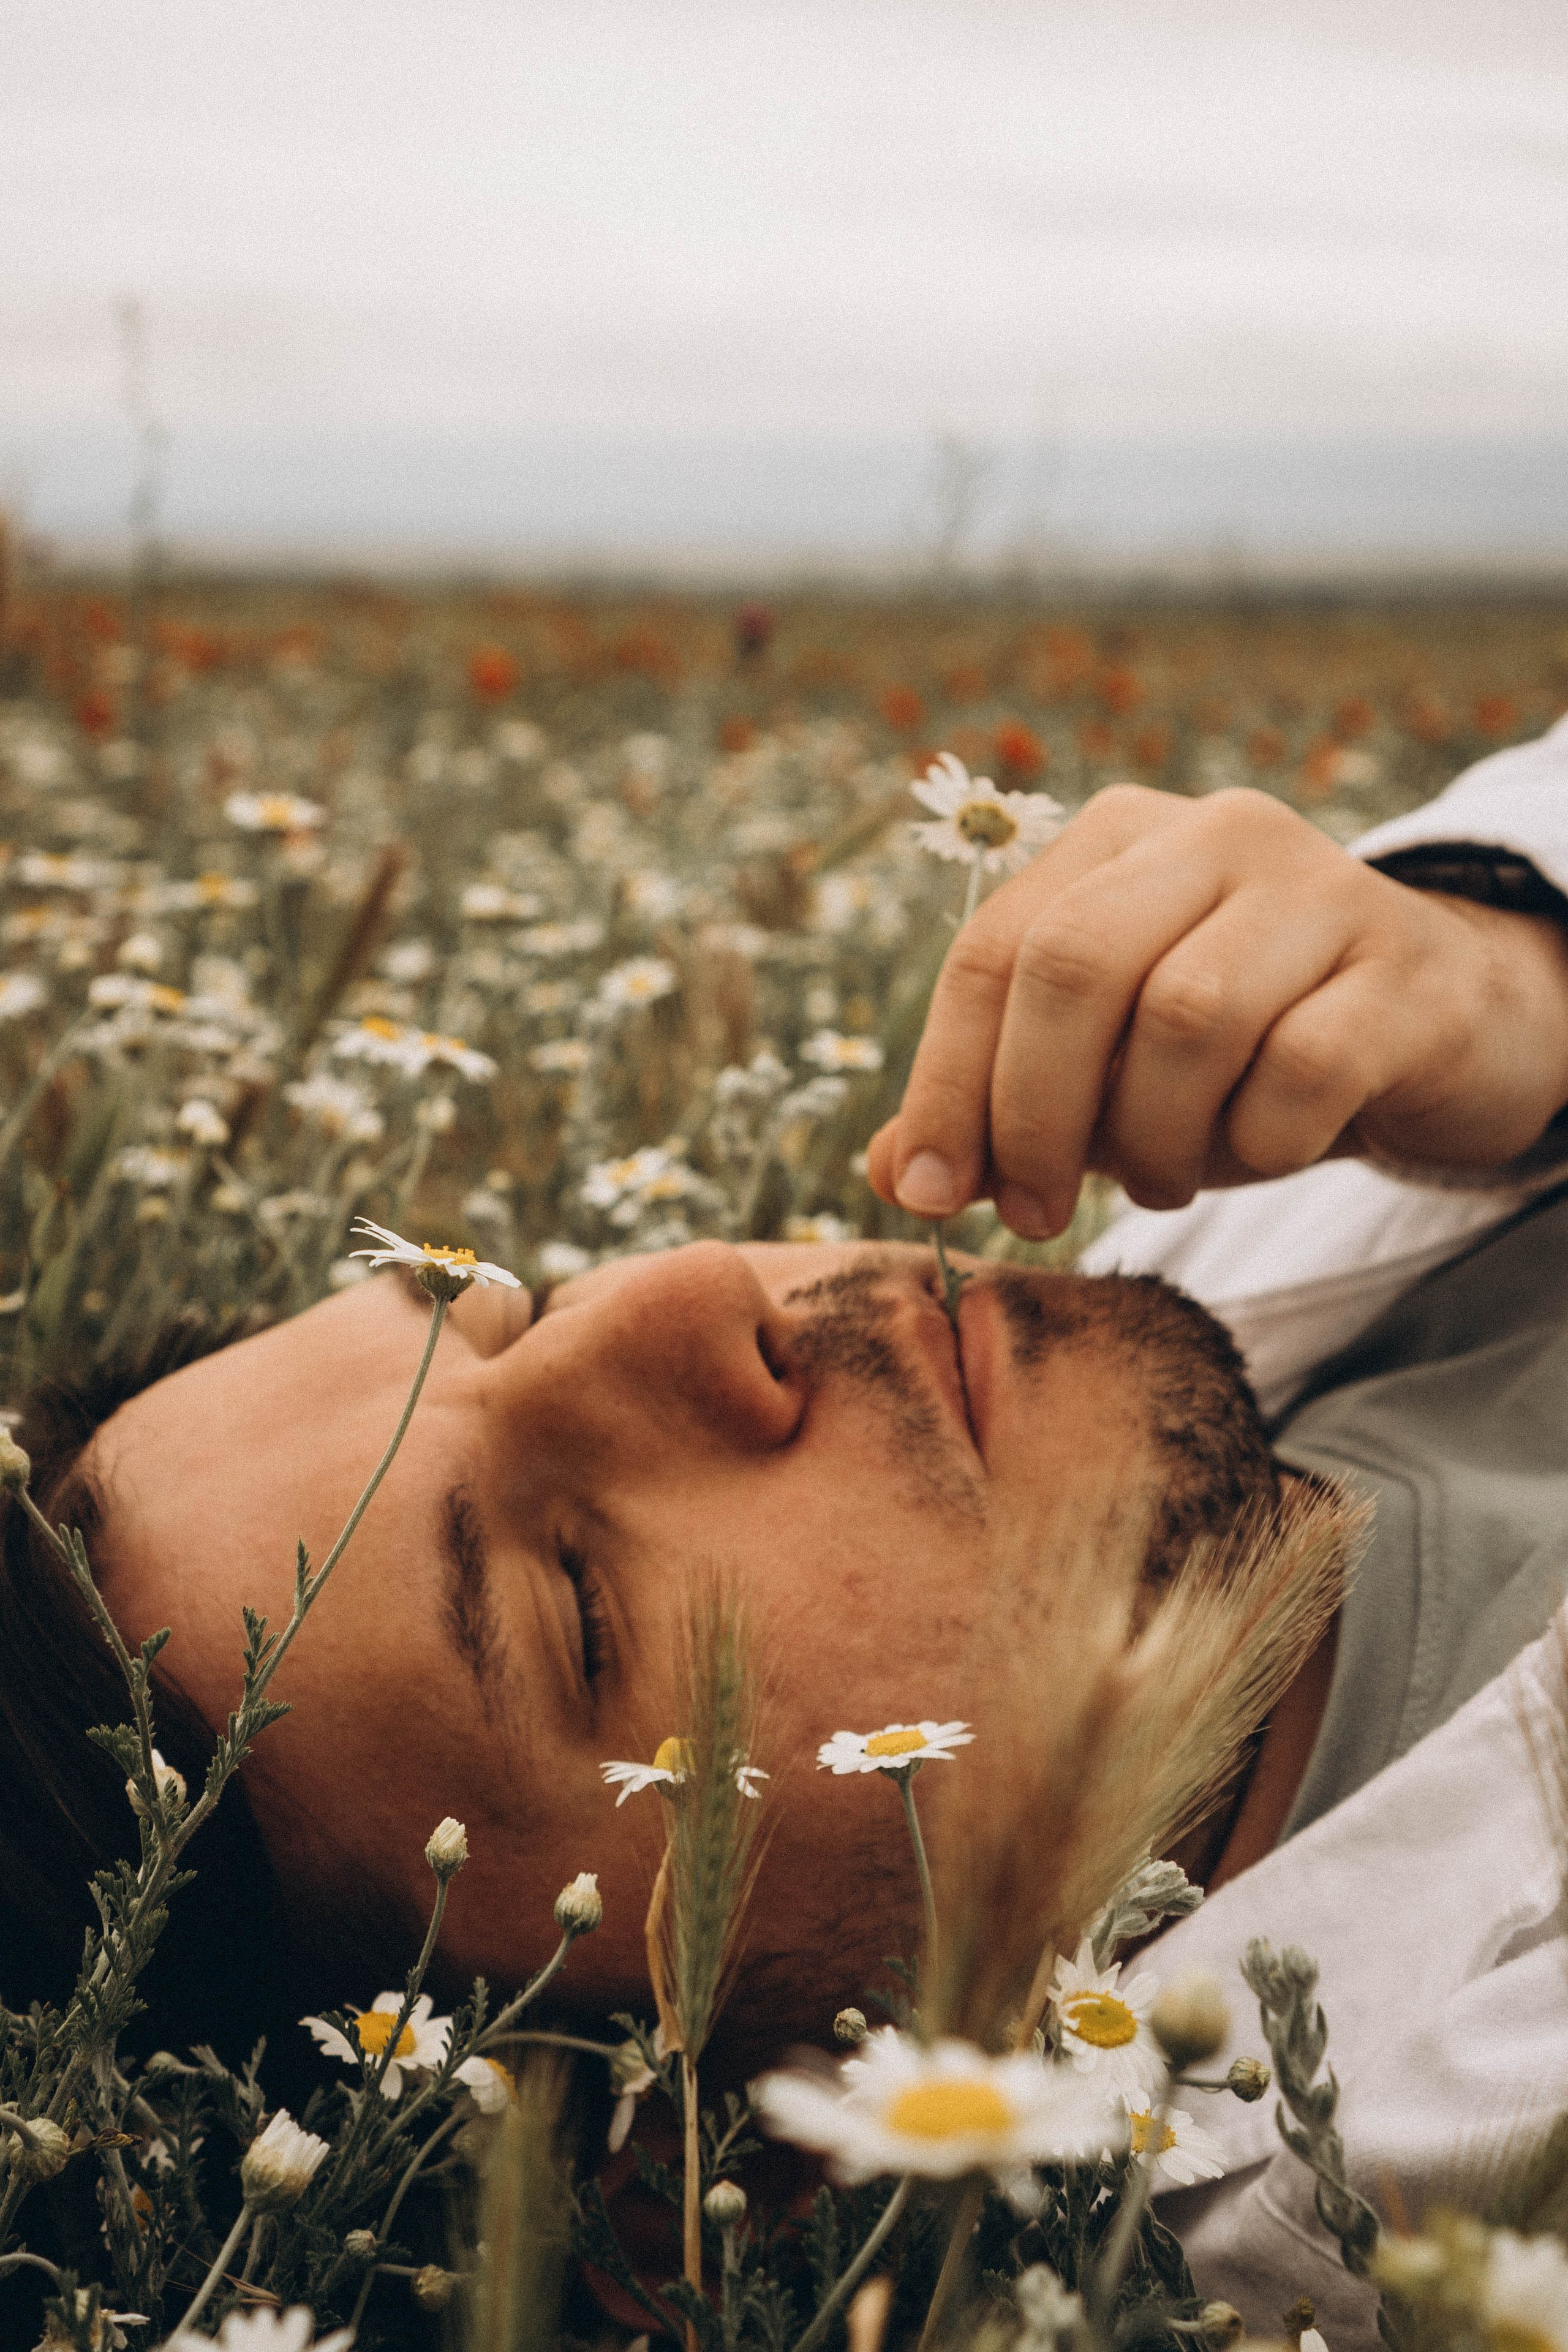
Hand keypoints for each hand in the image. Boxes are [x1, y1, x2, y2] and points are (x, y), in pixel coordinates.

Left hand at [866, 783, 1567, 1236]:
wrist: (1441, 1024)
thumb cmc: (1246, 1051)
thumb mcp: (1108, 1072)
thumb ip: (997, 1105)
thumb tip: (891, 1174)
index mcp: (1119, 836)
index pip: (993, 950)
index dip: (943, 1082)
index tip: (928, 1192)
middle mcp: (1215, 833)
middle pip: (1074, 966)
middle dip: (1031, 1114)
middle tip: (1032, 1212)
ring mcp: (1321, 888)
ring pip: (1187, 1017)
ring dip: (1150, 1136)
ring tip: (1159, 1179)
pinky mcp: (1405, 968)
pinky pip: (1301, 1067)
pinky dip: (1259, 1140)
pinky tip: (1260, 1151)